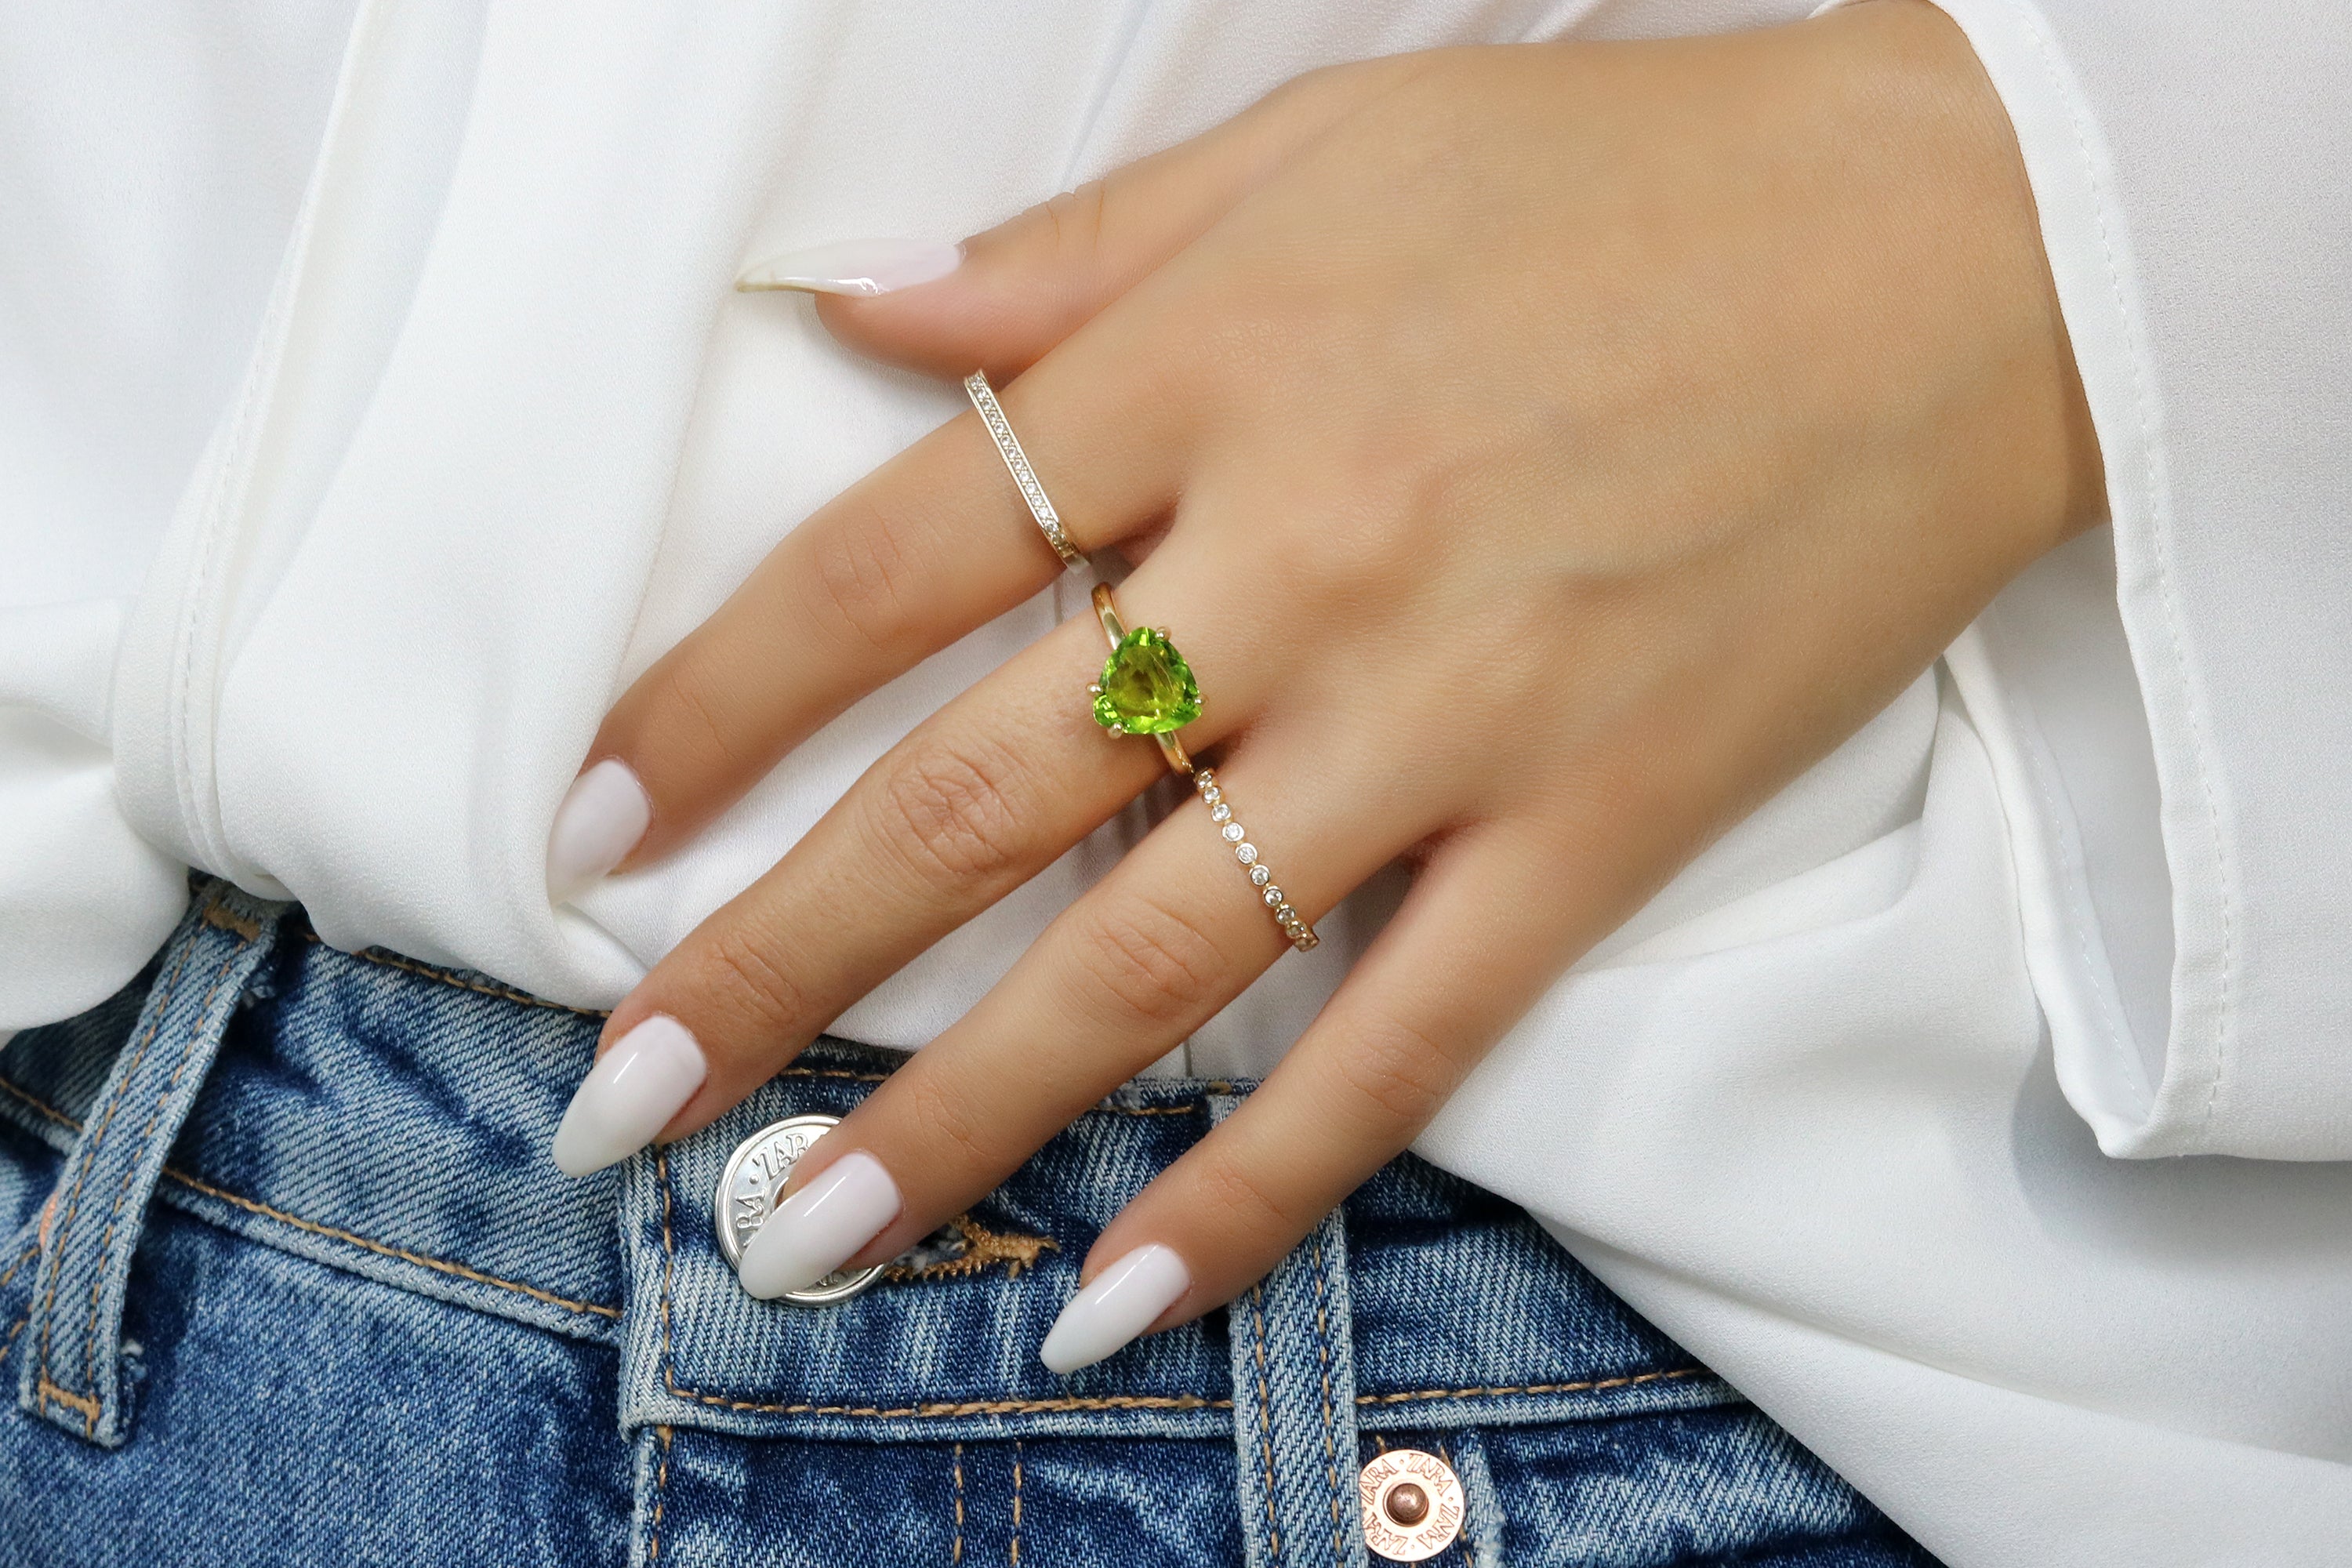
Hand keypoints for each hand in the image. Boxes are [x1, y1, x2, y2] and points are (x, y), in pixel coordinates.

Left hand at [546, 0, 2100, 1369]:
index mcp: (1209, 375)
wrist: (1962, 248)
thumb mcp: (1329, 150)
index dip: (713, 705)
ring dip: (953, 1118)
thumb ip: (1081, 257)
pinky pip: (1399, 1044)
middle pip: (974, 796)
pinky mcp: (1591, 830)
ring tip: (797, 1238)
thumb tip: (863, 316)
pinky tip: (1122, 1287)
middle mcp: (1300, 564)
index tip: (590, 823)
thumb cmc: (1635, 176)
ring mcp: (1449, 716)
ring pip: (1150, 958)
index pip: (887, 564)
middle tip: (615, 1106)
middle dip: (769, 966)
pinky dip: (1257, 1182)